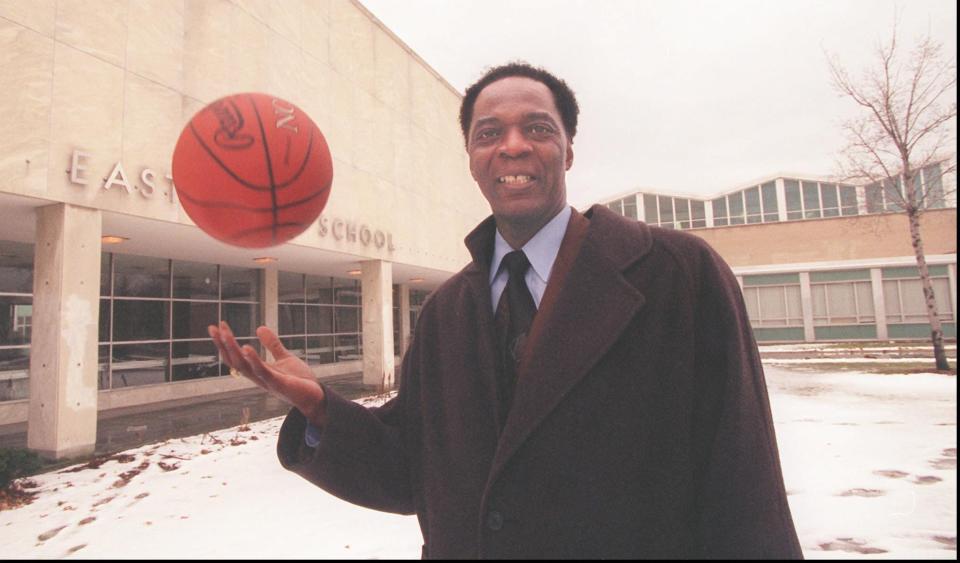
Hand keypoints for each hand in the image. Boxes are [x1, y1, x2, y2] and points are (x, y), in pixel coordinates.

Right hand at [209, 321, 326, 427]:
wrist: (317, 397)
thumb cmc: (300, 381)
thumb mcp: (284, 358)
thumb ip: (273, 345)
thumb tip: (259, 327)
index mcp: (258, 371)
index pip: (236, 357)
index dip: (225, 343)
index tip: (218, 326)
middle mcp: (258, 377)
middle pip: (235, 361)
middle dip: (223, 345)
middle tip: (212, 328)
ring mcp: (267, 381)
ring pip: (244, 366)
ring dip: (233, 349)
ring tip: (224, 334)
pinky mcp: (279, 384)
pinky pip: (263, 372)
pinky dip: (253, 360)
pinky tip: (246, 347)